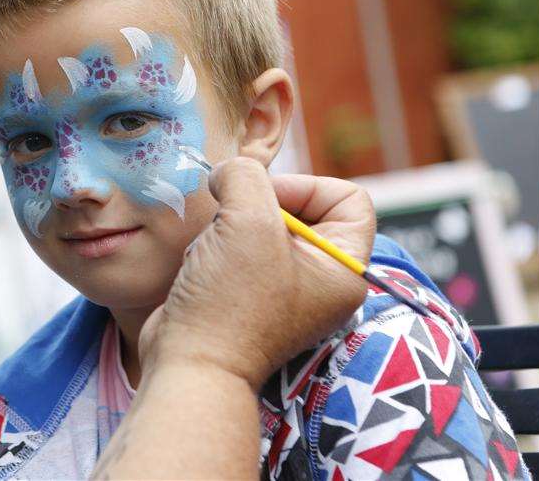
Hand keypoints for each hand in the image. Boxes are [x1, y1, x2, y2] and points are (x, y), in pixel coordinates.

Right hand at [140, 158, 373, 388]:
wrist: (189, 364)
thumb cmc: (229, 301)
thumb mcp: (247, 220)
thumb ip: (246, 176)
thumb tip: (229, 174)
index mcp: (343, 271)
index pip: (349, 198)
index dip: (307, 185)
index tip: (265, 198)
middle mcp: (319, 282)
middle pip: (301, 208)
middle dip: (258, 203)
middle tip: (232, 218)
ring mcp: (281, 290)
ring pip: (260, 225)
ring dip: (230, 224)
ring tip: (214, 249)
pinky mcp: (245, 295)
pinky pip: (235, 247)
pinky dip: (215, 245)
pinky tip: (201, 264)